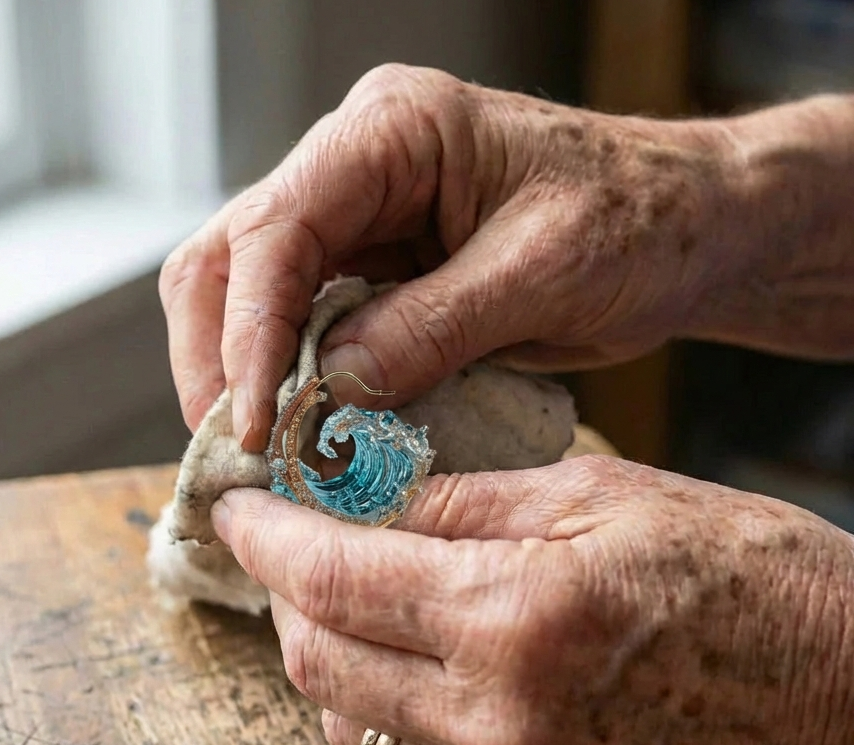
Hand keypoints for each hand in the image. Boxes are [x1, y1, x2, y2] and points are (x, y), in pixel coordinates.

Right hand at [161, 64, 754, 450]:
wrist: (686, 231)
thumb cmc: (639, 222)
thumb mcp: (540, 273)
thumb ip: (430, 327)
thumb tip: (328, 392)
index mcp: (392, 132)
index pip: (276, 229)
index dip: (249, 333)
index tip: (255, 424)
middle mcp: (355, 168)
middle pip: (229, 257)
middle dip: (218, 358)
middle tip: (237, 449)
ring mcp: (358, 221)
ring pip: (249, 295)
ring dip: (242, 376)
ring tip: (261, 453)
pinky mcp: (374, 273)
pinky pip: (303, 328)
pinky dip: (290, 384)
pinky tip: (303, 433)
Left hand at [212, 457, 853, 744]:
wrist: (845, 699)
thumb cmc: (740, 574)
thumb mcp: (598, 495)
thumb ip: (460, 500)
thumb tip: (362, 495)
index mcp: (515, 616)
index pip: (333, 578)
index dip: (268, 539)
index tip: (238, 508)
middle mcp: (500, 722)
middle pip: (317, 663)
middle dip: (286, 597)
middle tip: (292, 547)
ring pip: (352, 727)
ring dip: (329, 658)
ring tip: (351, 601)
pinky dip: (388, 714)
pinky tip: (414, 667)